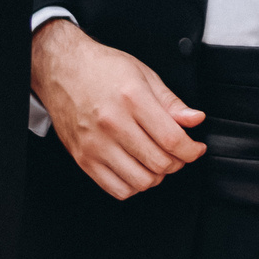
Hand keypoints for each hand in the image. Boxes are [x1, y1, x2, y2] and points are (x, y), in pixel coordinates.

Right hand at [32, 17, 206, 199]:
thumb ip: (171, 102)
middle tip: (179, 154)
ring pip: (141, 181)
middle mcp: (113, 123)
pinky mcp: (83, 159)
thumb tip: (195, 119)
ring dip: (157, 176)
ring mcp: (96, 144)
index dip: (191, 150)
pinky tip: (137, 169)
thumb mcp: (144, 75)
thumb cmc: (102, 69)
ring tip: (157, 161)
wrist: (62, 70)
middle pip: (159, 162)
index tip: (195, 148)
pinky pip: (117, 188)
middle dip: (178, 162)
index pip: (172, 139)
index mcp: (132, 99)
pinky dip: (134, 186)